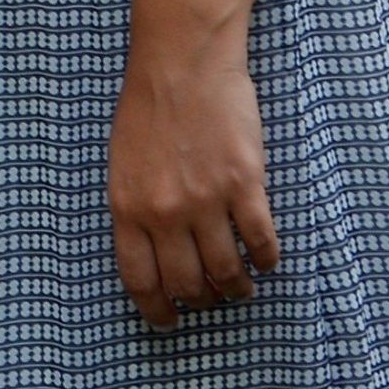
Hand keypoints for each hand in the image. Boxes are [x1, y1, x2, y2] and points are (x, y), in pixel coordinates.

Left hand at [109, 25, 280, 327]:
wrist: (182, 66)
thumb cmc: (147, 110)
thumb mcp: (122, 165)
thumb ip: (136, 209)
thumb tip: (153, 253)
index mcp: (127, 207)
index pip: (139, 279)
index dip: (155, 309)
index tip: (167, 322)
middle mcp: (164, 212)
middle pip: (187, 284)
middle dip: (200, 302)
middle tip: (210, 301)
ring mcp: (206, 201)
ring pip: (227, 272)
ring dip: (236, 289)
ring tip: (241, 288)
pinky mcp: (245, 186)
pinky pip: (261, 243)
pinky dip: (267, 260)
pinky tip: (267, 261)